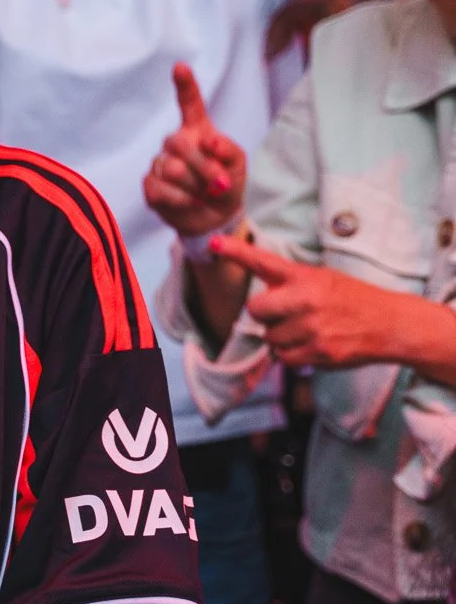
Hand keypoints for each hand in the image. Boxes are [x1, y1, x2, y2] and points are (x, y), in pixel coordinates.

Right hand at [142, 65, 245, 237]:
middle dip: (203, 167)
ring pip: (171, 169)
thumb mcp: (238, 165)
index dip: (185, 84)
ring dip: (194, 187)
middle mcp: (175, 142)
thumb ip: (228, 150)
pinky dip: (180, 200)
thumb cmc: (226, 184)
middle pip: (179, 144)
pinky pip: (159, 189)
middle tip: (219, 184)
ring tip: (203, 194)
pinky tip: (188, 201)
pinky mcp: (150, 185)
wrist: (214, 217)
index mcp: (197, 130)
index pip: (189, 103)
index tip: (180, 67)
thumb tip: (209, 142)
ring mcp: (160, 163)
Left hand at [209, 234, 395, 368]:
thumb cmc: (352, 299)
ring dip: (280, 337)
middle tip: (286, 313)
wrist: (388, 324)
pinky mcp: (317, 352)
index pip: (264, 262)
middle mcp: (305, 300)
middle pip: (256, 310)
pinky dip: (292, 355)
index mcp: (305, 276)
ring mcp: (311, 328)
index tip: (214, 245)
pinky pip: (283, 358)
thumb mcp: (322, 279)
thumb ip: (290, 283)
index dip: (236, 252)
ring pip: (269, 338)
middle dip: (266, 314)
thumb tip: (258, 296)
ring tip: (306, 329)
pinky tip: (311, 344)